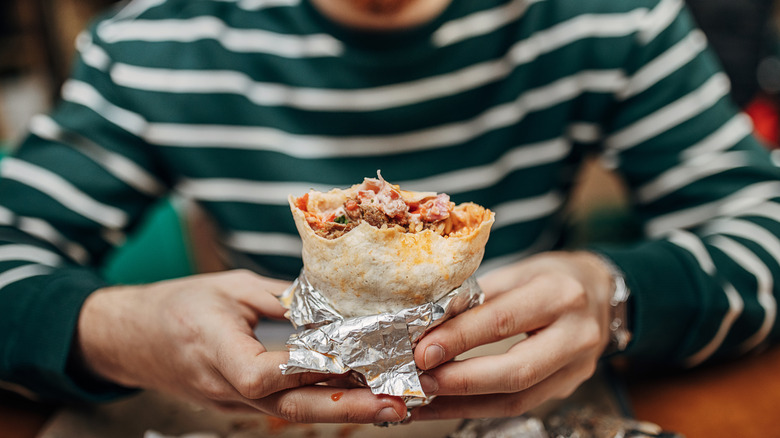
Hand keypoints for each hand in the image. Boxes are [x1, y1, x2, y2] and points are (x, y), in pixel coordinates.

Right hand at [75, 270, 405, 422]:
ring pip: (291, 414)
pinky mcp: (238, 404)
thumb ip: (276, 298)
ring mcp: (231, 402)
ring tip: (390, 405)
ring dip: (342, 412)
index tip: (351, 364)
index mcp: (215, 348)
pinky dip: (320, 405)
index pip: (262, 373)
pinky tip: (354, 399)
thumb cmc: (176, 305)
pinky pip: (283, 408)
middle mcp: (225, 386)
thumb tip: (326, 303)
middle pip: (288, 408)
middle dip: (346, 410)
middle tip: (393, 406)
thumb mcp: (227, 287)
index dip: (307, 371)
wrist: (131, 337)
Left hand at [411, 251, 613, 419]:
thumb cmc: (555, 276)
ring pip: (517, 398)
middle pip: (515, 371)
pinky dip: (479, 408)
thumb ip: (479, 296)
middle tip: (421, 381)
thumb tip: (430, 321)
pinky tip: (448, 405)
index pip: (502, 321)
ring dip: (465, 403)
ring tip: (425, 399)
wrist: (603, 292)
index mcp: (559, 295)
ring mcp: (576, 367)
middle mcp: (575, 335)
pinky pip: (520, 405)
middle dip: (461, 381)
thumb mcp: (519, 271)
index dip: (459, 339)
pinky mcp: (568, 387)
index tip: (423, 349)